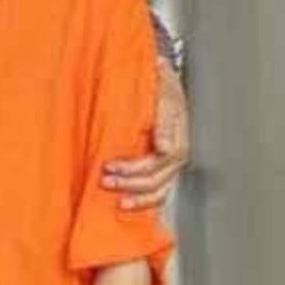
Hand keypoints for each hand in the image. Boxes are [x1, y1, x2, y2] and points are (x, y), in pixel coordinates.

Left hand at [101, 59, 189, 209]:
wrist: (158, 78)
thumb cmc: (158, 83)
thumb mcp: (163, 91)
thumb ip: (164, 119)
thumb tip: (165, 148)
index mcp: (178, 135)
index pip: (161, 161)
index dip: (135, 168)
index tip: (111, 165)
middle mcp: (177, 153)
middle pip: (158, 179)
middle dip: (131, 183)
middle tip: (106, 181)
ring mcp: (171, 164)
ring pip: (160, 191)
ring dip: (139, 199)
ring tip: (118, 202)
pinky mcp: (162, 169)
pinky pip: (158, 193)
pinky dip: (144, 202)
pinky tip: (127, 205)